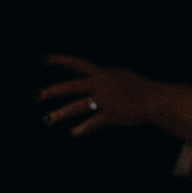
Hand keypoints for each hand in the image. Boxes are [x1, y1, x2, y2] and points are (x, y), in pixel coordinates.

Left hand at [38, 55, 155, 134]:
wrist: (154, 99)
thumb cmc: (138, 87)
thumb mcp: (119, 74)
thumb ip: (104, 75)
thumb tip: (94, 73)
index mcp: (101, 73)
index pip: (77, 63)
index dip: (61, 60)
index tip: (45, 59)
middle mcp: (100, 84)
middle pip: (72, 87)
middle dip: (53, 91)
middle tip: (37, 96)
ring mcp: (105, 100)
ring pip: (78, 107)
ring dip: (61, 113)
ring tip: (48, 119)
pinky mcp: (111, 115)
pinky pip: (93, 123)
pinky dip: (83, 128)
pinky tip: (74, 133)